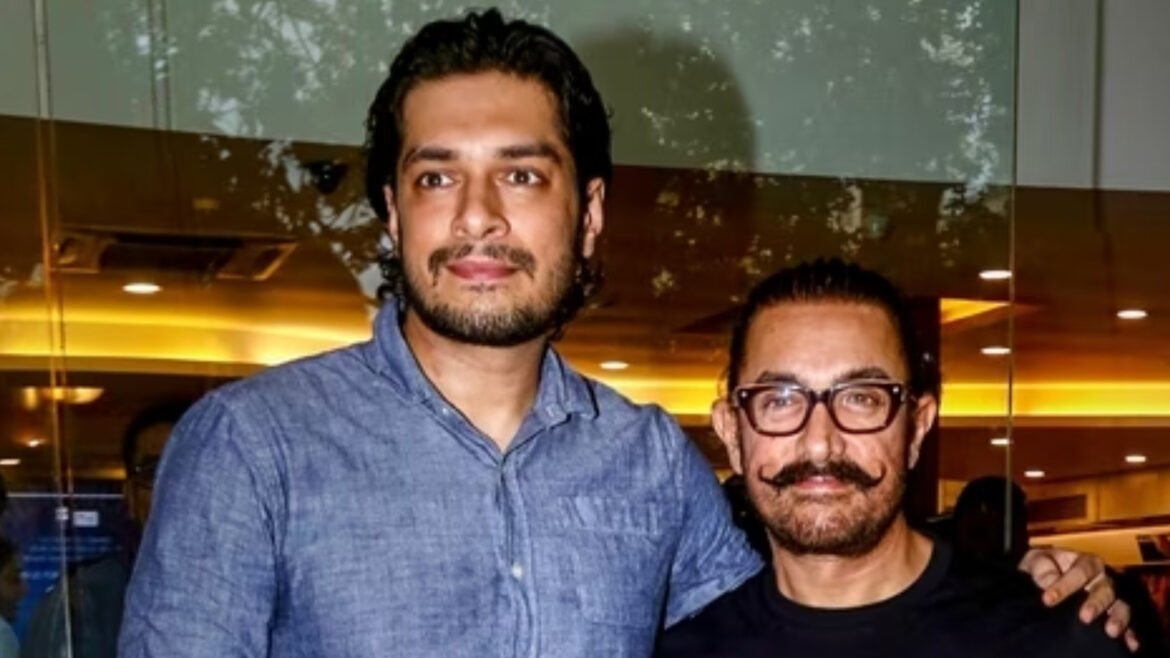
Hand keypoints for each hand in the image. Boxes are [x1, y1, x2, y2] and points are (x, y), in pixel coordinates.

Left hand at [1018, 547, 1138, 651]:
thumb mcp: (1038, 562)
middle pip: (1105, 588)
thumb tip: (1051, 583)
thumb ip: (1044, 571)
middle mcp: (1103, 577)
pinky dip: (1129, 632)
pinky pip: (1126, 620)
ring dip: (1117, 617)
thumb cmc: (1042, 566)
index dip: (1065, 586)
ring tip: (1110, 631)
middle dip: (1096, 603)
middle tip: (1085, 617)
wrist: (1042, 573)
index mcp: (1086, 561)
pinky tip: (1130, 643)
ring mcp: (1111, 595)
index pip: (1081, 572)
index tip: (1047, 599)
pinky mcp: (1114, 611)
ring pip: (1120, 604)